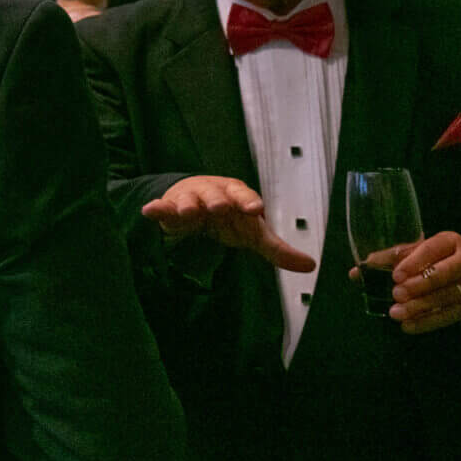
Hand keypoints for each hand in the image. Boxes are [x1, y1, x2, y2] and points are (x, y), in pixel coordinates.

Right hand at [141, 176, 318, 272]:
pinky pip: (162, 207)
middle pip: (215, 195)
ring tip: (187, 213)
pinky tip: (150, 210)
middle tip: (219, 208)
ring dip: (188, 205)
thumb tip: (311, 266)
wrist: (196, 203)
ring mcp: (190, 199)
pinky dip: (156, 208)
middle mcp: (214, 194)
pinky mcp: (169, 207)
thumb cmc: (229, 217)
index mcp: (236, 196)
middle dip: (218, 200)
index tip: (255, 210)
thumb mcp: (252, 232)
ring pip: (189, 200)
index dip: (249, 202)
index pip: (245, 197)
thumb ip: (277, 249)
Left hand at [348, 230, 460, 333]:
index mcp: (450, 241)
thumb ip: (390, 259)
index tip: (395, 275)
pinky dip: (427, 322)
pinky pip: (448, 316)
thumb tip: (357, 271)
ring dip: (418, 307)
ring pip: (445, 297)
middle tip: (395, 294)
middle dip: (417, 286)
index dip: (413, 262)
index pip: (431, 249)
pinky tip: (408, 326)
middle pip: (441, 274)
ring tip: (396, 313)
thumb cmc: (438, 261)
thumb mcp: (419, 253)